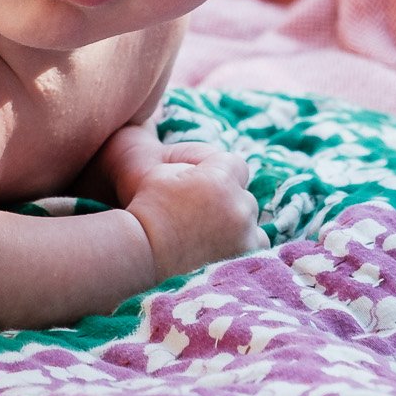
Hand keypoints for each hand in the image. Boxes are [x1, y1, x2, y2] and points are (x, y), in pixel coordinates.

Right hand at [99, 127, 257, 282]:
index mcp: (221, 180)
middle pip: (244, 195)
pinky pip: (254, 248)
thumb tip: (180, 133)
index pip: (235, 164)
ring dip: (237, 224)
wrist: (141, 256)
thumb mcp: (159, 170)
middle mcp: (240, 208)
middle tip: (198, 213)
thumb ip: (185, 156)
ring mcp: (245, 238)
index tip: (200, 184)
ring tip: (210, 234)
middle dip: (227, 200)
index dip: (218, 172)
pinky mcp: (243, 261)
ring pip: (252, 223)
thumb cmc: (145, 208)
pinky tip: (219, 250)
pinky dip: (241, 247)